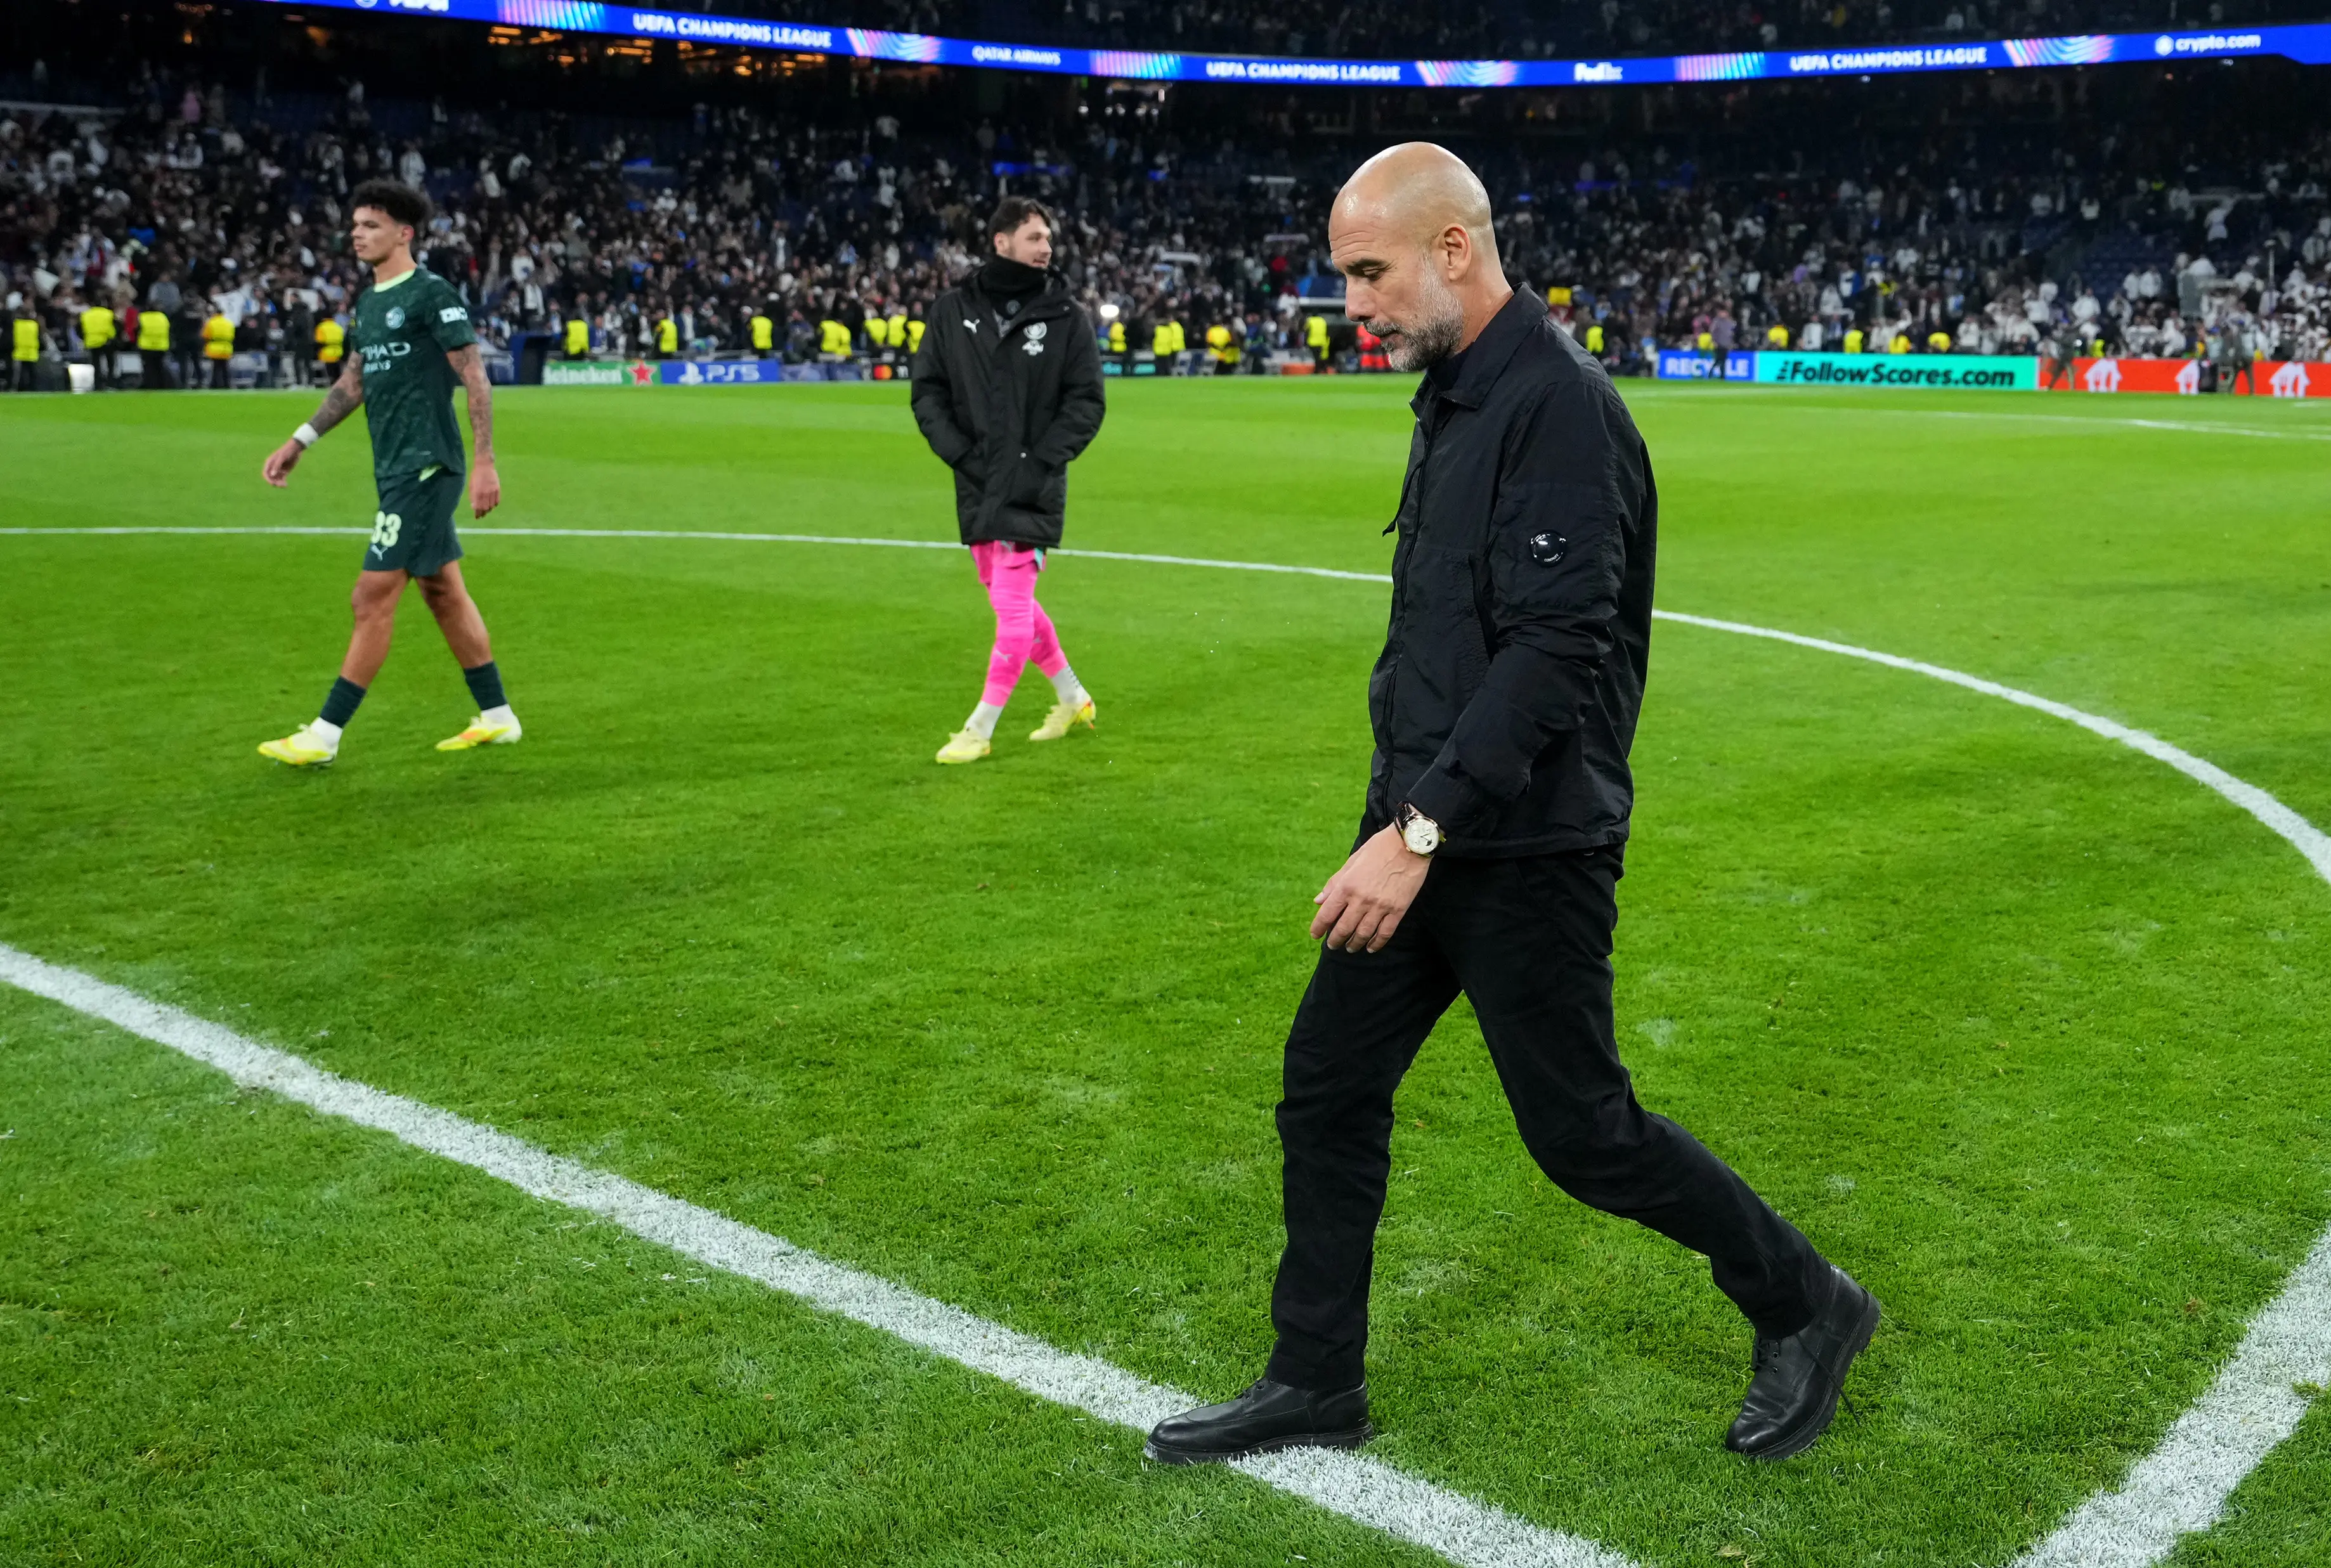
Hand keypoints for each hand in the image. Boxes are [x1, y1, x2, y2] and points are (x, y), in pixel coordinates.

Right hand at [262, 440, 302, 486]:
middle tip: (279, 485)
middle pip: (270, 477)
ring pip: (276, 479)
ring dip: (279, 483)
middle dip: (274, 482)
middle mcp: (273, 467)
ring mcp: (279, 470)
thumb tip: (272, 475)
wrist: (296, 449)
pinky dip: (283, 483)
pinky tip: (286, 485)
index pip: (265, 473)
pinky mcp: (284, 472)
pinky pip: (282, 479)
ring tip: (284, 485)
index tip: (272, 483)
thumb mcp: (282, 458)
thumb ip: (276, 466)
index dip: (267, 479)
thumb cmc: (287, 451)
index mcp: (269, 463)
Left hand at [469, 460, 500, 518]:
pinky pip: (497, 500)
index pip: (478, 507)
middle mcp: (485, 493)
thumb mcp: (471, 486)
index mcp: (477, 492)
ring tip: (486, 510)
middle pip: (485, 508)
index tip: (477, 517)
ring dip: (489, 509)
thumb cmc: (475, 475)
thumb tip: (474, 507)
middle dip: (483, 513)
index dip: (477, 513)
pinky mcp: (498, 489)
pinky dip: (495, 504)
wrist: (485, 465)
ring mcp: (492, 491)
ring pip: (492, 505)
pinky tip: (492, 505)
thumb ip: (472, 497)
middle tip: (482, 515)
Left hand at [1310, 824, 1431, 952]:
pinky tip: (1371, 947)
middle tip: (1332, 945)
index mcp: (1347, 886)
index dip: (1318, 927)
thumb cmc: (1379, 848)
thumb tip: (1318, 901)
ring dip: (1354, 944)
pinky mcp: (1398, 910)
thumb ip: (1335, 882)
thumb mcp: (1352, 861)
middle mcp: (1361, 899)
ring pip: (1363, 934)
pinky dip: (1376, 943)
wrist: (1410, 843)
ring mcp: (1380, 907)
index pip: (1327, 913)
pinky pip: (1385, 933)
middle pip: (1344, 928)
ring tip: (1350, 948)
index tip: (1315, 935)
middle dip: (1335, 940)